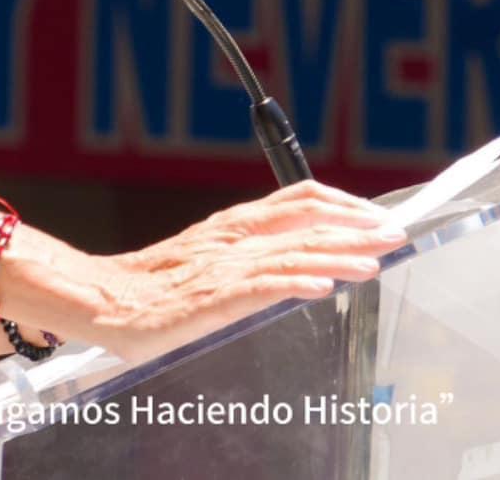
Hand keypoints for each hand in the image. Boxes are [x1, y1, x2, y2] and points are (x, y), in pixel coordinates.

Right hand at [87, 180, 406, 362]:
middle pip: (306, 223)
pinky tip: (325, 285)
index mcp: (234, 226)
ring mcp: (223, 266)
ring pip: (292, 252)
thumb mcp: (209, 261)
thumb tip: (304, 264)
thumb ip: (251, 258)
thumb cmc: (151, 288)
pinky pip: (261, 285)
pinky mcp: (211, 297)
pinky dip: (297, 281)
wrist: (101, 300)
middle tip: (397, 233)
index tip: (380, 217)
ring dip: (339, 254)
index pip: (301, 199)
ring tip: (375, 258)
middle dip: (357, 227)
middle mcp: (234, 238)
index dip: (345, 204)